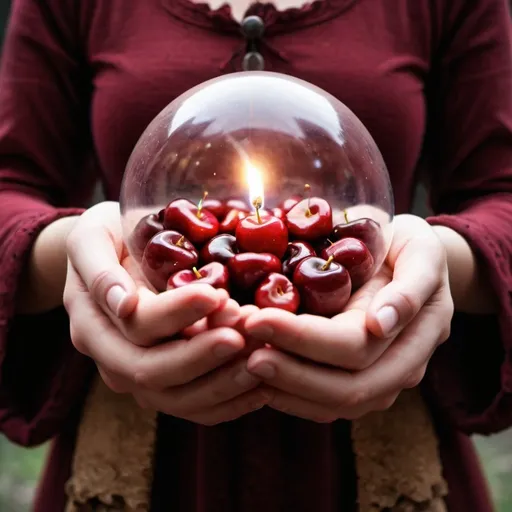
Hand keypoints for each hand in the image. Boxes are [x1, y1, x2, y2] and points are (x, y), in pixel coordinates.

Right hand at [64, 201, 266, 424]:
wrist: (113, 262)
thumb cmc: (107, 240)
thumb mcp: (92, 238)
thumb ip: (99, 269)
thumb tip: (123, 304)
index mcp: (93, 325)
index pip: (138, 327)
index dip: (178, 314)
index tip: (217, 294)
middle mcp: (114, 360)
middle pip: (157, 372)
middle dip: (206, 353)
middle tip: (248, 329)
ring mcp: (141, 378)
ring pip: (180, 399)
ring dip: (224, 381)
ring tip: (261, 353)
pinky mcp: (168, 386)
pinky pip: (197, 408)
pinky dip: (231, 401)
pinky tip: (263, 385)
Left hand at [243, 214, 453, 422]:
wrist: (412, 265)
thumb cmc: (411, 249)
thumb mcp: (421, 251)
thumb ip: (411, 287)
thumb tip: (381, 325)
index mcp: (415, 334)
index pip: (354, 347)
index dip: (304, 338)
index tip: (259, 319)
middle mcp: (399, 369)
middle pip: (344, 388)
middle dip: (288, 371)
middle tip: (242, 348)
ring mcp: (380, 382)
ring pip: (331, 405)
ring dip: (284, 388)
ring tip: (242, 362)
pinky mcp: (358, 384)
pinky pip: (323, 405)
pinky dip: (288, 394)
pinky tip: (258, 376)